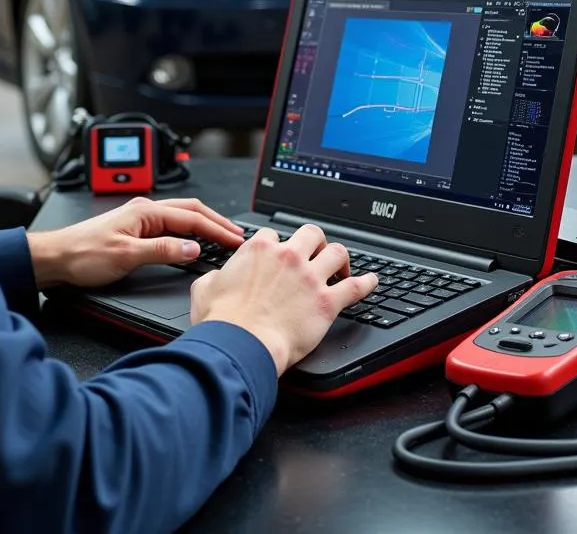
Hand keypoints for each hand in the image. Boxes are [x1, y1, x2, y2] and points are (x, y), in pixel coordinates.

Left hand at [26, 196, 243, 288]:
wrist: (57, 258)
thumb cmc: (83, 254)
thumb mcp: (126, 255)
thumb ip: (162, 250)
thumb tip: (192, 247)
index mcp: (144, 211)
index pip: (190, 217)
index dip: (216, 229)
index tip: (235, 240)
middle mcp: (143, 211)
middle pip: (189, 211)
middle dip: (216, 222)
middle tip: (238, 236)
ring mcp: (139, 220)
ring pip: (180, 218)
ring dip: (203, 226)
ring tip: (222, 237)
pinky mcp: (135, 231)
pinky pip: (169, 227)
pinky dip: (188, 232)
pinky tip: (194, 241)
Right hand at [190, 225, 377, 376]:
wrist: (241, 344)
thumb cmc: (223, 320)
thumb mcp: (205, 288)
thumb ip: (216, 276)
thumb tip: (217, 278)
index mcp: (259, 250)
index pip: (274, 234)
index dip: (277, 244)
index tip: (279, 255)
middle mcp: (288, 257)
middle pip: (311, 233)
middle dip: (314, 241)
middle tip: (314, 253)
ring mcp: (310, 278)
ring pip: (337, 252)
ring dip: (339, 258)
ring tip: (341, 266)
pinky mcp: (327, 302)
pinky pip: (356, 286)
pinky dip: (367, 282)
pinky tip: (372, 281)